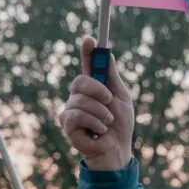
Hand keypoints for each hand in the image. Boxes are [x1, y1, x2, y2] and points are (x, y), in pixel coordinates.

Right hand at [58, 36, 134, 170]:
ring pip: (80, 100)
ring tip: (107, 122)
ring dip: (100, 111)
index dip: (87, 51)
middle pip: (80, 81)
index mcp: (94, 87)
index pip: (88, 65)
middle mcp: (79, 96)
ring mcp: (71, 109)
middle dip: (97, 89)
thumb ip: (112, 77)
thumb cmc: (120, 125)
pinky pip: (77, 115)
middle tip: (109, 100)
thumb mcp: (121, 98)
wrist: (117, 149)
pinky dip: (93, 121)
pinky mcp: (67, 124)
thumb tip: (107, 54)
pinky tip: (100, 130)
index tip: (90, 39)